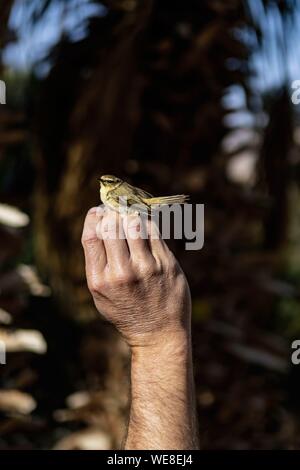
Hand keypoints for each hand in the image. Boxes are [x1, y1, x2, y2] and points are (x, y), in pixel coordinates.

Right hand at [81, 207, 190, 346]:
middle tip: (117, 210)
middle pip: (112, 225)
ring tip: (131, 216)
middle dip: (113, 212)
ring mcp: (146, 268)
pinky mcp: (167, 264)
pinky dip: (147, 223)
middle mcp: (122, 273)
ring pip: (135, 222)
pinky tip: (145, 225)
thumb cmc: (127, 311)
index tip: (99, 210)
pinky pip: (154, 231)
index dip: (95, 217)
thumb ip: (98, 262)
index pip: (92, 235)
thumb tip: (99, 221)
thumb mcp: (101, 294)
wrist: (158, 334)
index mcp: (100, 280)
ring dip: (131, 214)